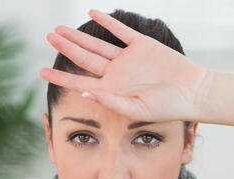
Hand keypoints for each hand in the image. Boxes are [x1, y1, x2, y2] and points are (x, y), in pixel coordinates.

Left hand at [39, 9, 208, 121]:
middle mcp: (116, 75)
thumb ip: (110, 101)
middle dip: (66, 48)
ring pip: (98, 44)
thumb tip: (84, 93)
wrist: (192, 93)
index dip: (60, 77)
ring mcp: (128, 59)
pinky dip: (108, 22)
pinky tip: (93, 13)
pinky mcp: (142, 46)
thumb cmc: (167, 109)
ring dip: (80, 35)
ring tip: (61, 28)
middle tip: (48, 36)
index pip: (79, 83)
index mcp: (112, 91)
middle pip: (85, 58)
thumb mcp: (137, 109)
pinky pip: (121, 31)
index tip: (40, 72)